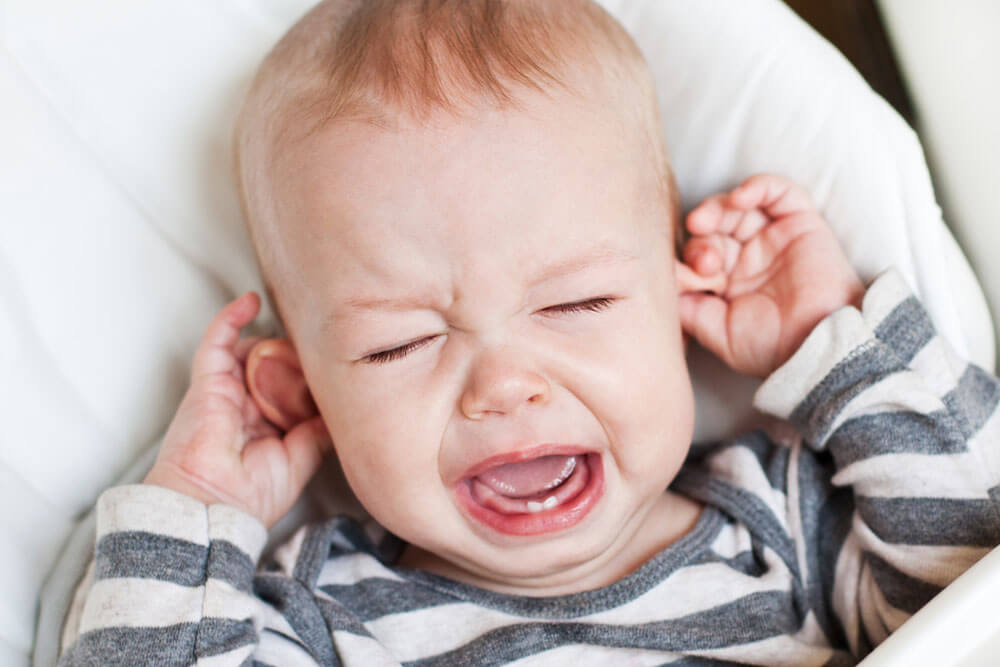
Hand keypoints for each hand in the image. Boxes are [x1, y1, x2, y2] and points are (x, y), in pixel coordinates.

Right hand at [144, 292, 328, 527]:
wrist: (213, 507)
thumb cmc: (249, 496)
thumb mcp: (299, 461)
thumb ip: (317, 433)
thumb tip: (339, 411)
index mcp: (264, 426)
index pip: (287, 388)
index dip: (307, 375)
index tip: (333, 366)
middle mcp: (244, 406)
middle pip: (272, 365)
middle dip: (295, 355)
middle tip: (323, 346)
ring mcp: (225, 392)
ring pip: (251, 351)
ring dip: (275, 340)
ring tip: (302, 330)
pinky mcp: (207, 382)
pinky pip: (217, 341)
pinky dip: (231, 317)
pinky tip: (251, 300)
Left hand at [678, 174, 864, 377]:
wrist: (818, 347)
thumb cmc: (771, 347)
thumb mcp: (715, 332)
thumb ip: (686, 307)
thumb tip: (662, 282)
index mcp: (727, 281)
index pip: (695, 253)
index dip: (686, 259)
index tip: (687, 277)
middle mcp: (747, 257)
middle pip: (712, 228)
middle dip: (700, 239)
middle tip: (704, 261)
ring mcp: (773, 238)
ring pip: (737, 206)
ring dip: (716, 208)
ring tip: (705, 223)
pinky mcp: (801, 223)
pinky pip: (777, 191)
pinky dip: (756, 187)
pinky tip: (739, 198)